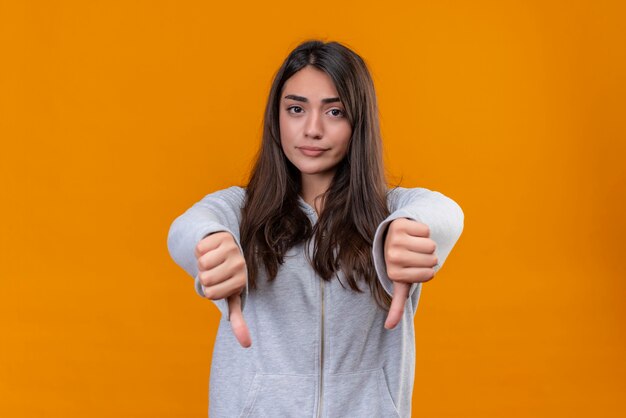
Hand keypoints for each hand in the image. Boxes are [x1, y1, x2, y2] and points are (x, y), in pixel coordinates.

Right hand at [195, 232, 251, 347]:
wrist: (226, 247)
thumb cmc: (226, 277)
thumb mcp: (232, 296)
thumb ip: (238, 319)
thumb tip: (247, 345)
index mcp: (241, 281)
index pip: (211, 293)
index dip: (208, 290)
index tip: (218, 284)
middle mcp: (240, 264)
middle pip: (205, 278)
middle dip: (204, 276)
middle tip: (214, 271)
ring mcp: (232, 248)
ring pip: (202, 263)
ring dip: (201, 262)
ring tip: (212, 261)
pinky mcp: (223, 236)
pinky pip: (200, 248)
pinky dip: (200, 250)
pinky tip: (210, 249)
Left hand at [383, 218, 437, 328]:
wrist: (390, 237)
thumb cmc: (400, 263)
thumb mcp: (399, 283)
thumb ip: (396, 305)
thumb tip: (389, 328)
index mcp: (394, 273)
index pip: (429, 275)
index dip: (428, 271)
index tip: (414, 267)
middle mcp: (392, 256)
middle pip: (432, 258)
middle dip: (429, 257)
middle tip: (415, 254)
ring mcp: (394, 239)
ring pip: (430, 245)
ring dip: (428, 244)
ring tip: (415, 245)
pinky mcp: (400, 223)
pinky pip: (426, 230)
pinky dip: (424, 231)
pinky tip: (413, 233)